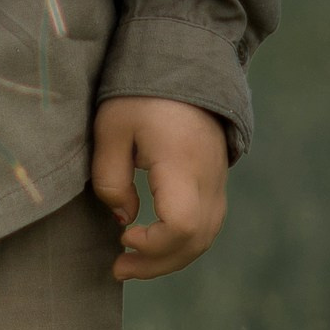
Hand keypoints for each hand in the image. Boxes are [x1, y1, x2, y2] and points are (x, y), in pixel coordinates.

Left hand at [90, 98, 230, 279]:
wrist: (183, 61)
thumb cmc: (139, 93)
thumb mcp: (111, 129)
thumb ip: (111, 178)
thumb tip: (123, 219)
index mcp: (182, 163)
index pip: (183, 224)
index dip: (153, 244)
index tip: (122, 234)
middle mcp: (209, 176)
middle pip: (197, 240)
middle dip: (157, 264)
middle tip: (118, 267)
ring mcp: (218, 178)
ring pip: (206, 236)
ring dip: (170, 257)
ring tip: (131, 261)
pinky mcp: (217, 178)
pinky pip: (207, 223)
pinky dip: (182, 241)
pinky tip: (153, 241)